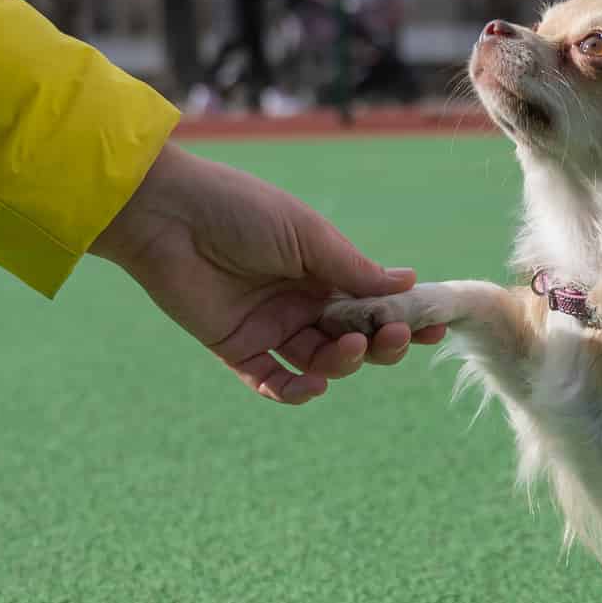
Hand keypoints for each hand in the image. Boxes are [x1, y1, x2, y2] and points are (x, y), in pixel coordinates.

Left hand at [89, 144, 445, 403]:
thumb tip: (409, 283)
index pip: (372, 303)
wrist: (168, 216)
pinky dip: (295, 391)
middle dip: (380, 343)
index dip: (402, 319)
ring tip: (349, 346)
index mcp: (322, 269)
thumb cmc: (240, 210)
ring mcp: (270, 326)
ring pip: (320, 362)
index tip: (433, 329)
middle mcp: (300, 301)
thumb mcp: (308, 235)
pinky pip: (273, 381)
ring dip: (343, 362)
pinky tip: (312, 386)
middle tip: (392, 338)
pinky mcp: (237, 348)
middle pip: (353, 338)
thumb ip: (354, 268)